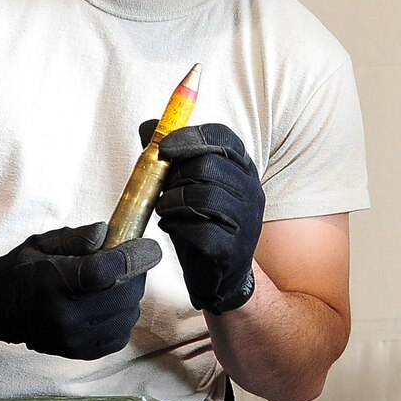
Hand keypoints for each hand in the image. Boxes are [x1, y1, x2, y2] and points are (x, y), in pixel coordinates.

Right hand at [0, 223, 159, 358]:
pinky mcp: (79, 352)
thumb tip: (108, 234)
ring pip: (127, 316)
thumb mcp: (45, 243)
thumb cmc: (24, 270)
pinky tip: (110, 304)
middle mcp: (65, 315)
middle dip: (136, 273)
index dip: (135, 256)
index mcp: (55, 283)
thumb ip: (79, 237)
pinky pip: (120, 336)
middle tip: (131, 261)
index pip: (107, 271)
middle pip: (124, 294)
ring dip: (130, 296)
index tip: (149, 247)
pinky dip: (123, 317)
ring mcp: (73, 338)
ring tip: (116, 283)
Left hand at [154, 122, 265, 313]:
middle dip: (175, 177)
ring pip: (203, 197)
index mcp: (242, 167)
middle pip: (208, 166)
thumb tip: (148, 126)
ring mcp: (247, 221)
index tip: (164, 148)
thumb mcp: (184, 184)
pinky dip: (178, 228)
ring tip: (164, 211)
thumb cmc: (201, 221)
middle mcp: (251, 190)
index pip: (222, 138)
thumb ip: (169, 156)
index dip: (190, 137)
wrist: (217, 273)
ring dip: (172, 203)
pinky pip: (201, 231)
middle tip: (162, 191)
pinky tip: (174, 229)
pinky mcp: (234, 249)